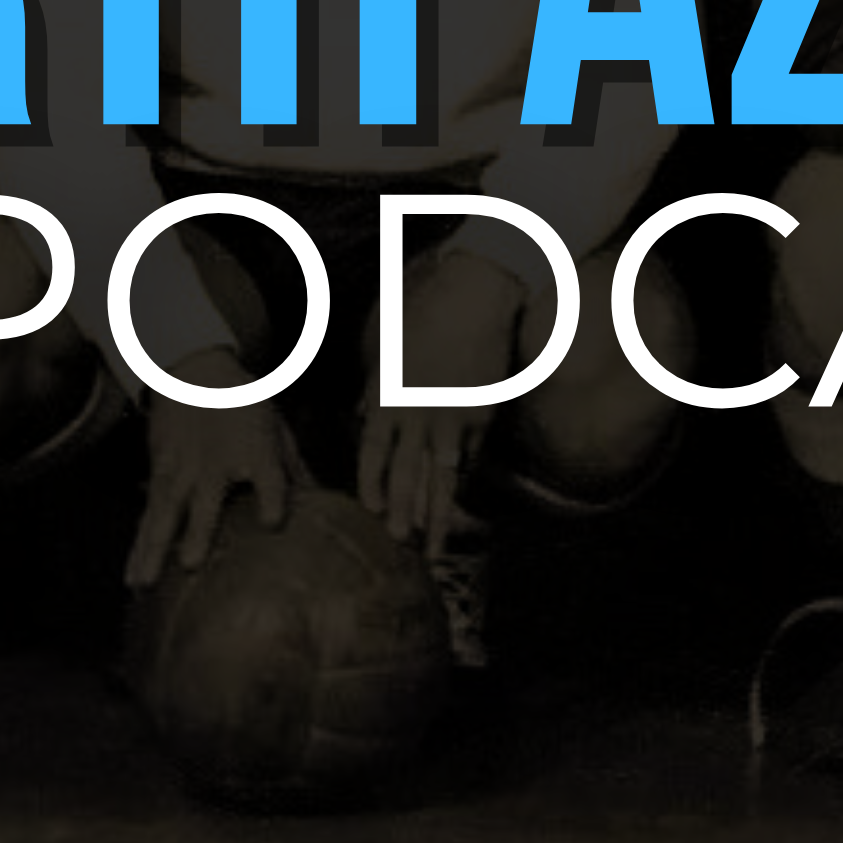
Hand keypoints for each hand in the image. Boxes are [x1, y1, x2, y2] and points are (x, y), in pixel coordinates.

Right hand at [127, 352, 305, 588]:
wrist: (195, 372)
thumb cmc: (243, 404)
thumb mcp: (275, 426)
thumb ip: (294, 469)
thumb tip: (320, 504)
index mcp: (255, 449)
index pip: (267, 475)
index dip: (271, 498)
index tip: (271, 522)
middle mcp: (215, 463)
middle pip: (206, 500)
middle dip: (198, 530)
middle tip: (190, 564)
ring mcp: (183, 470)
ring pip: (166, 513)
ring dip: (155, 548)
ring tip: (146, 582)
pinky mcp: (160, 476)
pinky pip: (148, 516)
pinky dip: (138, 547)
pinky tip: (132, 578)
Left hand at [357, 247, 523, 548]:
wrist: (474, 295)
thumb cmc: (426, 314)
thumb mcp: (388, 347)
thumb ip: (376, 387)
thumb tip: (362, 415)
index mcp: (387, 394)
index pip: (372, 452)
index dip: (372, 483)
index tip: (372, 511)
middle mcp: (416, 412)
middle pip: (406, 473)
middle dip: (403, 513)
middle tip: (400, 546)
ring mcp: (451, 417)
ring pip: (440, 478)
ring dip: (435, 516)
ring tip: (432, 548)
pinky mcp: (481, 415)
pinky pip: (469, 457)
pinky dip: (461, 480)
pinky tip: (457, 502)